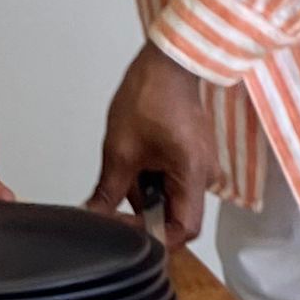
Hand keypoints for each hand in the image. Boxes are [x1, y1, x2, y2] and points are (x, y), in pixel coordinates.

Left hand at [88, 43, 225, 246]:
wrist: (168, 62)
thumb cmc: (150, 94)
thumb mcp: (119, 150)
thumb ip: (108, 192)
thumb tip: (94, 216)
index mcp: (193, 174)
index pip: (183, 231)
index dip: (153, 236)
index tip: (124, 227)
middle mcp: (205, 175)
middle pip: (173, 215)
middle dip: (140, 209)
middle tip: (114, 193)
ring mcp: (200, 166)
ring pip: (168, 198)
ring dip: (142, 191)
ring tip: (124, 163)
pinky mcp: (192, 158)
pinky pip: (170, 181)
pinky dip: (149, 178)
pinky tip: (135, 158)